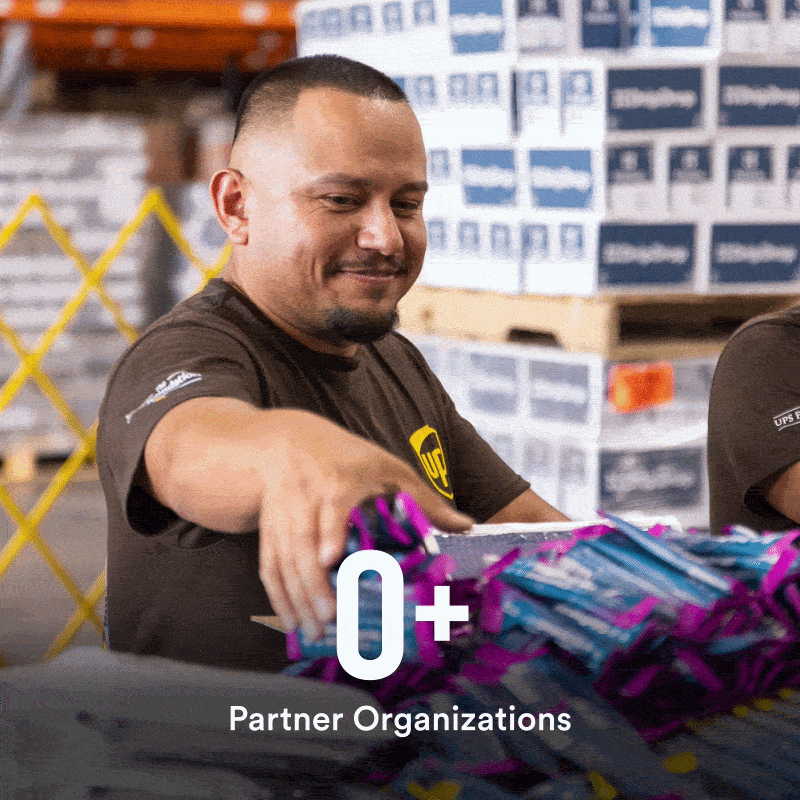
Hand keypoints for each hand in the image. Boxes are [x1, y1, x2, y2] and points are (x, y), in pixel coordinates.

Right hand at [255, 413, 472, 639]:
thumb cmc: (349, 457)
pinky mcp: (269, 529)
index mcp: (339, 479)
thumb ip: (424, 499)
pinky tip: (290, 620)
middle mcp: (305, 497)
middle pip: (303, 542)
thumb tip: (466, 526)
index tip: (331, 557)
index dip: (329, 529)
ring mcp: (283, 515)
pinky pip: (269, 564)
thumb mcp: (390, 468)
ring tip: (312, 631)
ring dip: (296, 596)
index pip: (332, 505)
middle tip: (329, 618)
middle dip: (313, 582)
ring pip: (283, 559)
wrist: (289, 441)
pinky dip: (278, 594)